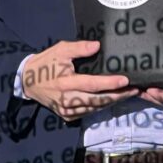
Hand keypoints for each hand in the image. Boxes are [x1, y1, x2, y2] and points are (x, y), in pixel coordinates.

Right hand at [21, 40, 136, 120]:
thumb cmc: (46, 63)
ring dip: (112, 102)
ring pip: (95, 108)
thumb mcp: (60, 50)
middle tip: (135, 90)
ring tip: (127, 95)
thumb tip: (98, 46)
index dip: (110, 83)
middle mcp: (68, 99)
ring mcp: (67, 110)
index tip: (126, 80)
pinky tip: (110, 100)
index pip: (93, 84)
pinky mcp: (67, 116)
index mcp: (66, 82)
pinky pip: (88, 113)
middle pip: (98, 100)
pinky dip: (100, 107)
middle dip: (118, 96)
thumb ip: (79, 48)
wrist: (27, 82)